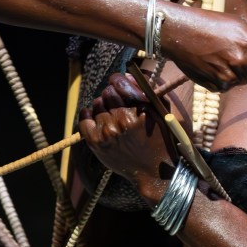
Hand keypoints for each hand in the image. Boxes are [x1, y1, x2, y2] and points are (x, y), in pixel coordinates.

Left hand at [77, 73, 176, 191]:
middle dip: (113, 95)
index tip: (119, 83)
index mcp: (139, 111)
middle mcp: (121, 120)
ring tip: (112, 115)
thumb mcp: (162, 112)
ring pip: (96, 104)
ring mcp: (107, 132)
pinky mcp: (96, 142)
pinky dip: (88, 115)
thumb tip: (126, 75)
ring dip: (103, 106)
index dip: (118, 81)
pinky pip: (84, 118)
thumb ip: (146, 90)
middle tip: (119, 103)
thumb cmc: (161, 139)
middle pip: (106, 93)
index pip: (118, 83)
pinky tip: (97, 117)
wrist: (154, 171)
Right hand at [156, 4, 246, 91]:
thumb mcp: (240, 26)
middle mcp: (239, 65)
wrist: (178, 32)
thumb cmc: (210, 24)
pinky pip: (227, 86)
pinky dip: (224, 78)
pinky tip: (213, 64)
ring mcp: (225, 78)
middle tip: (242, 56)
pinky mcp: (213, 87)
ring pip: (242, 82)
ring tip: (223, 56)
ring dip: (238, 73)